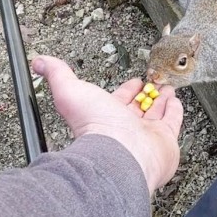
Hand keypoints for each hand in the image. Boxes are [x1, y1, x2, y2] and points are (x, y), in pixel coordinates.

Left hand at [33, 56, 182, 193]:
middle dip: (144, 94)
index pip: (117, 99)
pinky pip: (172, 121)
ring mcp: (145, 134)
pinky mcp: (165, 139)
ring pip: (155, 113)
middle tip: (151, 83)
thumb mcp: (69, 91)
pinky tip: (175, 101)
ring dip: (161, 99)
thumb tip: (40, 62)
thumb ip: (57, 74)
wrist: (118, 153)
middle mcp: (125, 126)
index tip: (132, 81)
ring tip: (166, 88)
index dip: (125, 89)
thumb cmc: (94, 126)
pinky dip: (175, 110)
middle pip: (137, 107)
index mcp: (105, 115)